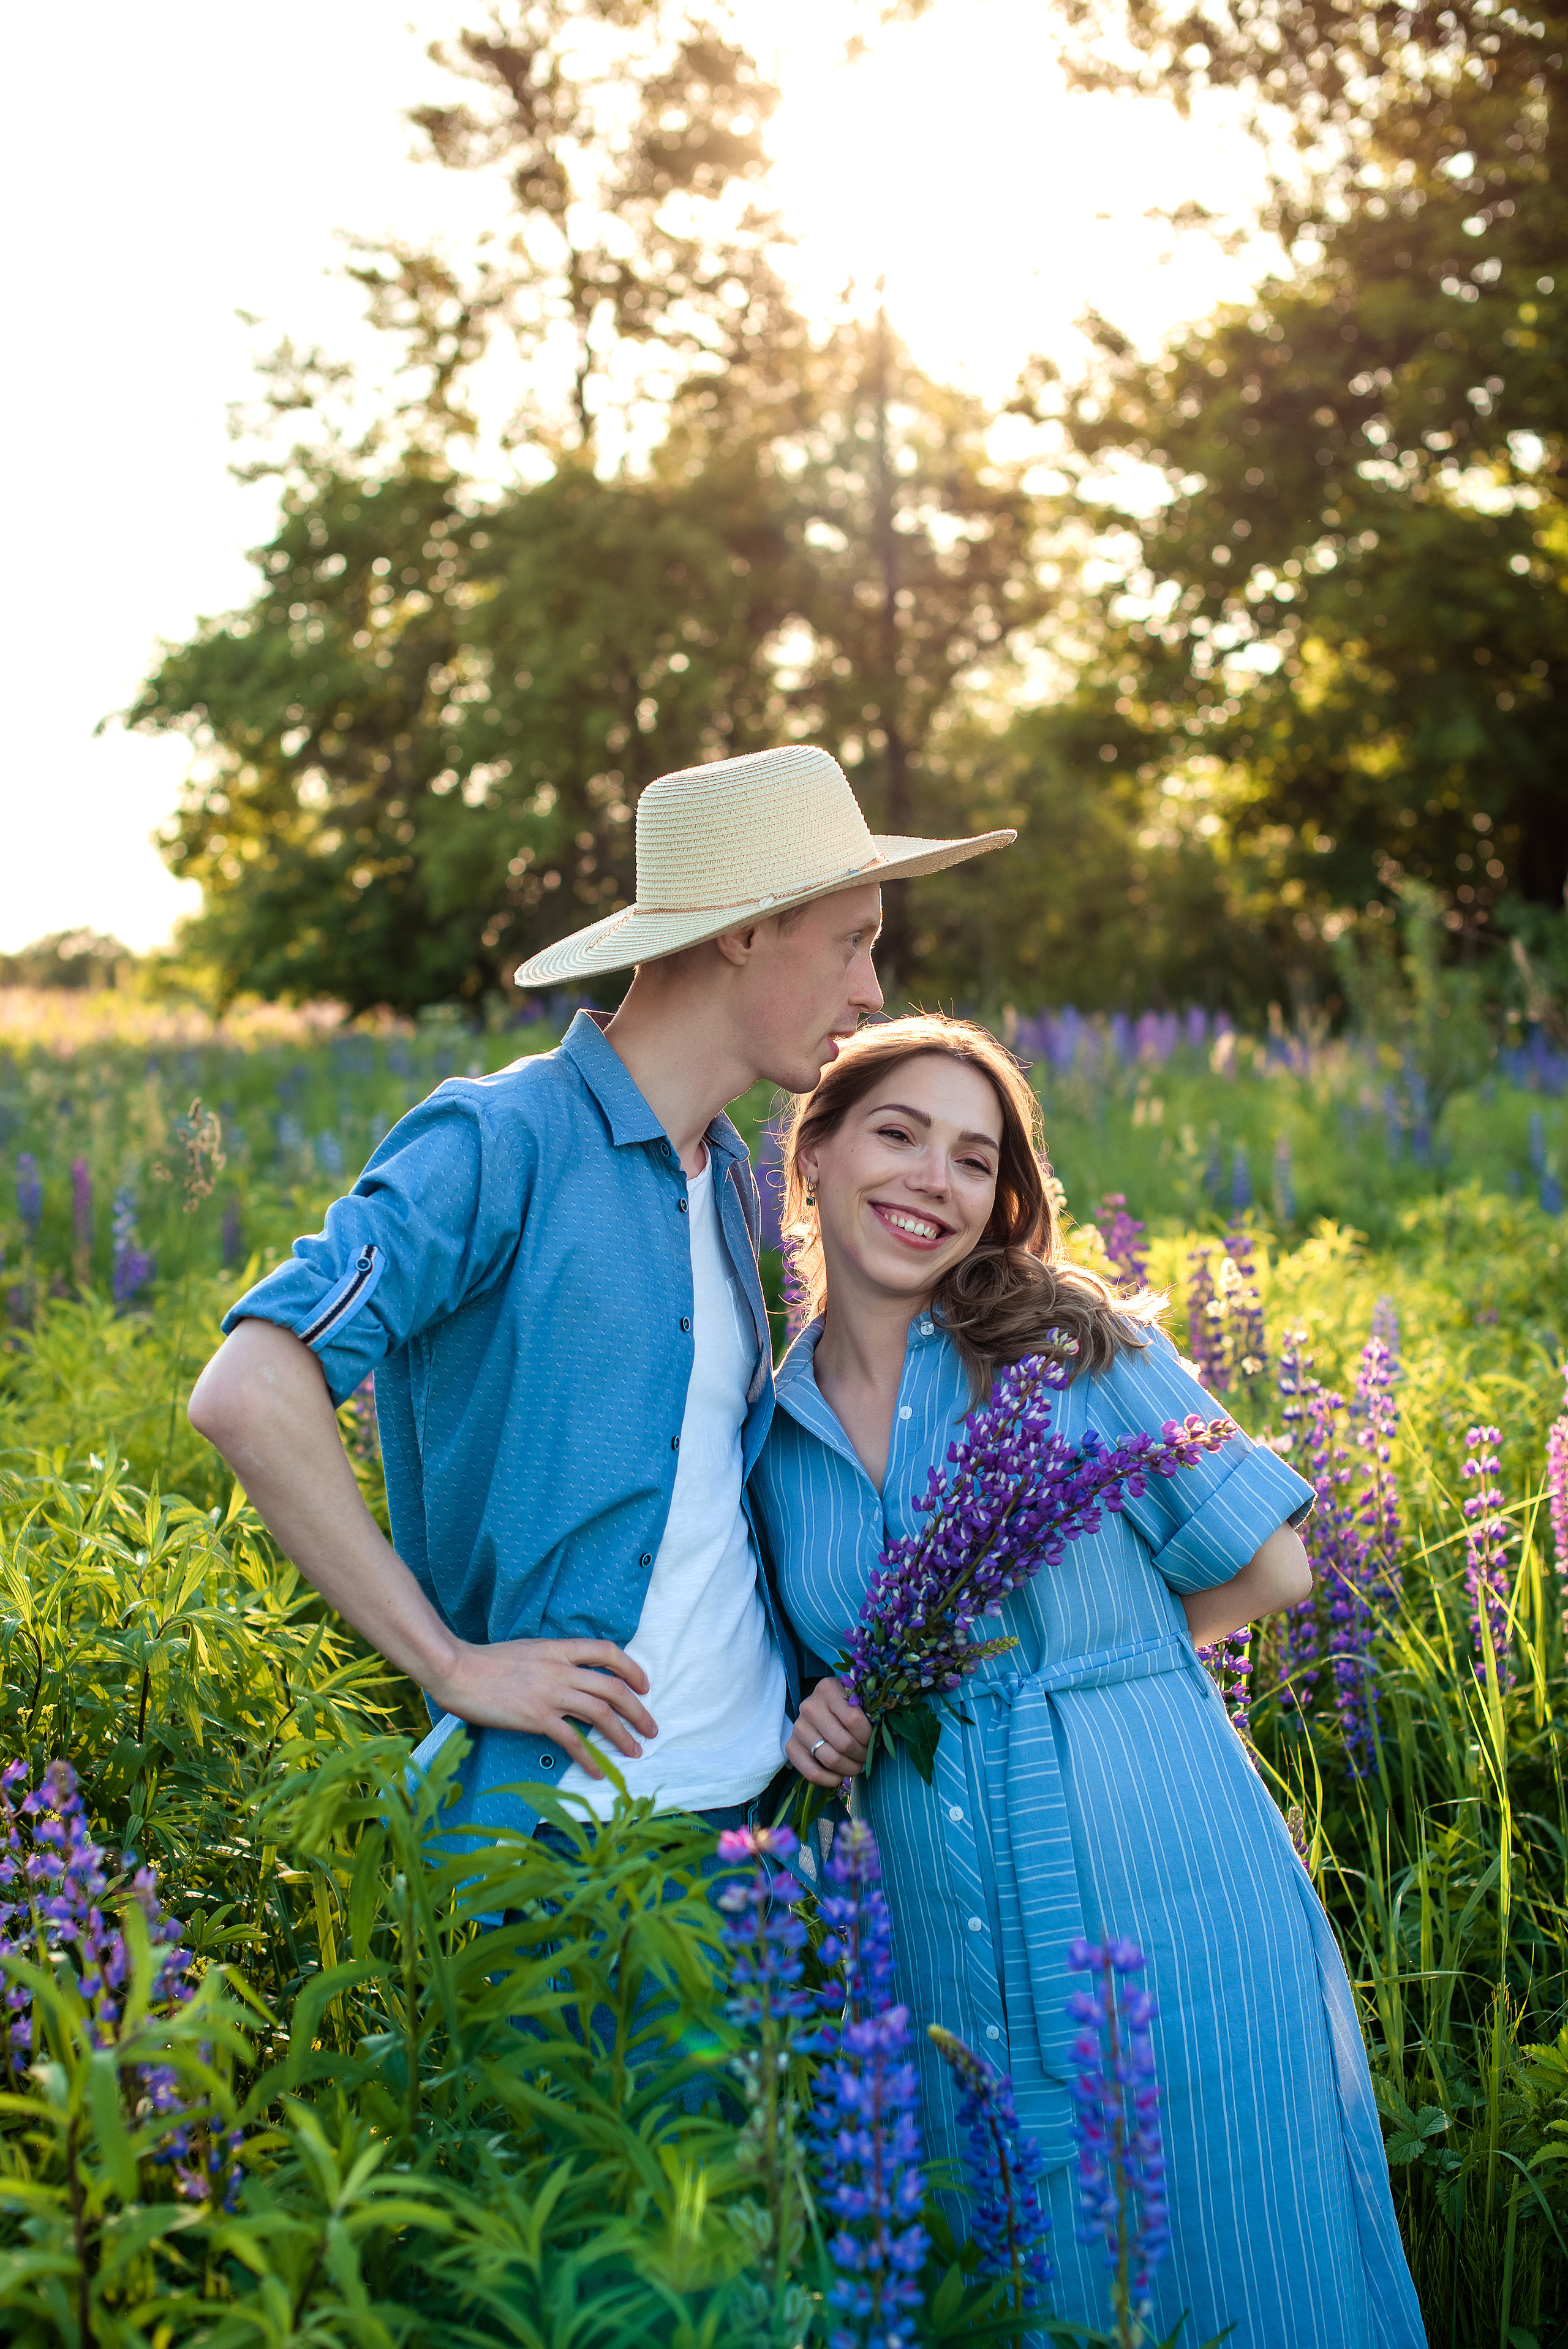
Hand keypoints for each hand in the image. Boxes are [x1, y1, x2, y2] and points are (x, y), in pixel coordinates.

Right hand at [429, 1638, 656, 1779]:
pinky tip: (598, 1770)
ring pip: (600, 1713)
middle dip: (638, 1710)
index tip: (644, 1685)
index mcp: (558, 1649)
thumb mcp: (527, 1651)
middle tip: (651, 1728)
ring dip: (623, 1735)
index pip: (607, 1651)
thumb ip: (551, 1661)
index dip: (631, 1667)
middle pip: (613, 1687)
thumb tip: (569, 1676)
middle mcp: (560, 1669)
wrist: (457, 1670)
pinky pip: (572, 1739)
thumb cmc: (486, 1662)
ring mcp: (550, 1693)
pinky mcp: (536, 1717)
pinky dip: (589, 1757)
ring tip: (635, 1752)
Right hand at [787, 1675, 870, 1787]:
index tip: (876, 1739)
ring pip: (830, 1759)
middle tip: (867, 1755)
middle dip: (862, 1755)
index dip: (870, 1736)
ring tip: (857, 1765)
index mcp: (828, 1689)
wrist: (821, 1707)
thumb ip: (871, 1713)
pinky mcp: (791, 1746)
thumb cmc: (846, 1705)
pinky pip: (811, 1772)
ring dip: (850, 1769)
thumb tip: (885, 1735)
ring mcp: (798, 1727)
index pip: (854, 1720)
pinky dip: (830, 1780)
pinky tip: (839, 1777)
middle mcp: (809, 1706)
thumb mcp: (858, 1701)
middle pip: (844, 1743)